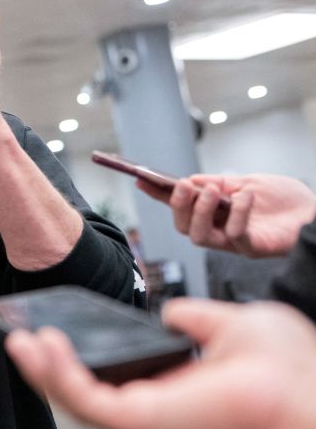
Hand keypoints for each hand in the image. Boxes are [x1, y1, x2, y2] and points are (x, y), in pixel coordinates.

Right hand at [5, 298, 315, 428]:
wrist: (303, 394)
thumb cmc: (286, 368)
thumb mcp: (229, 324)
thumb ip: (191, 318)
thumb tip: (168, 313)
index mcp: (178, 388)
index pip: (117, 375)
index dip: (84, 352)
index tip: (58, 328)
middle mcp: (158, 407)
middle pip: (87, 390)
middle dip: (50, 365)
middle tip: (24, 338)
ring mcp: (146, 416)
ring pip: (76, 399)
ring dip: (42, 370)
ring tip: (17, 340)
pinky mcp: (138, 420)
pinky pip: (82, 400)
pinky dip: (54, 374)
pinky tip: (38, 347)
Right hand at [138, 174, 315, 256]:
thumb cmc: (286, 200)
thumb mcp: (247, 182)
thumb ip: (220, 183)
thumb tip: (192, 181)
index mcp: (215, 214)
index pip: (181, 206)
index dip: (160, 196)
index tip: (141, 180)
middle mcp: (220, 231)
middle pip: (184, 227)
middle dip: (179, 205)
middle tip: (185, 185)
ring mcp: (234, 243)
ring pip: (200, 237)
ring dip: (201, 212)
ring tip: (213, 191)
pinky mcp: (252, 248)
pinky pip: (235, 235)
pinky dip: (238, 214)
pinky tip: (246, 196)